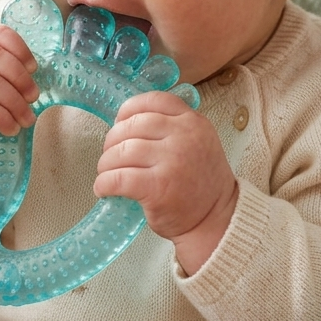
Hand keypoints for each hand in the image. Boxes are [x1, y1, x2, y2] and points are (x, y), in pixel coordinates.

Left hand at [94, 91, 238, 274]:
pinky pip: (119, 178)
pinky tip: (104, 188)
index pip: (154, 101)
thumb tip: (127, 122)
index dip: (129, 109)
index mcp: (193, 122)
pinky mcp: (158, 188)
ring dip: (106, 163)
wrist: (216, 219)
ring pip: (122, 151)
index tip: (119, 121)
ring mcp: (172, 161)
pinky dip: (105, 183)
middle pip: (132, 125)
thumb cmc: (200, 183)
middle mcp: (184, 137)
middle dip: (112, 140)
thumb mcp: (198, 143)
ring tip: (107, 173)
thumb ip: (172, 127)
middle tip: (110, 155)